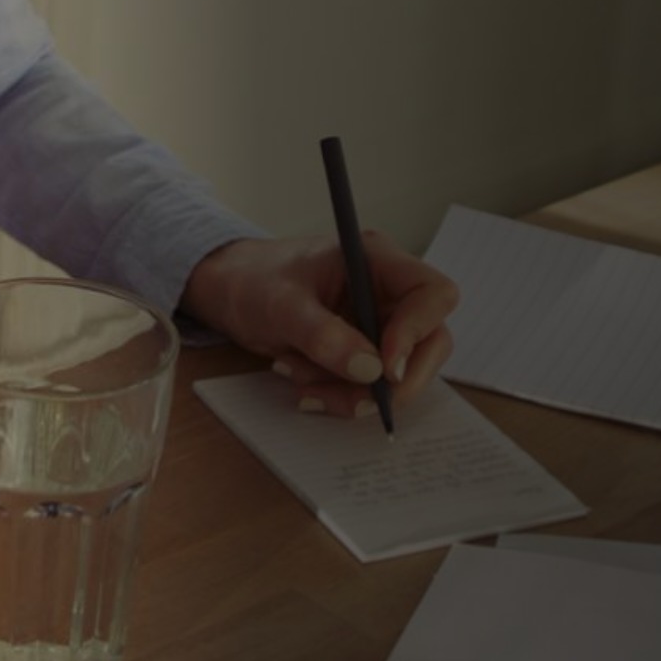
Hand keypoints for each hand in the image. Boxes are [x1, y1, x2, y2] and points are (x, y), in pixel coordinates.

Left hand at [180, 231, 457, 418]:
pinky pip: (372, 384)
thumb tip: (370, 370)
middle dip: (393, 381)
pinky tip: (305, 386)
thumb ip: (322, 334)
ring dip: (358, 392)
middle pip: (430, 341)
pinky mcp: (364, 350)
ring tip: (304, 383)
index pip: (433, 293)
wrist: (228, 293)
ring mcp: (378, 322)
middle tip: (355, 400)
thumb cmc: (252, 282)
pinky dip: (343, 395)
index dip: (419, 333)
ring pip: (400, 372)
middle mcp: (386, 291)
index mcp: (376, 260)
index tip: (384, 368)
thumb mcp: (279, 306)